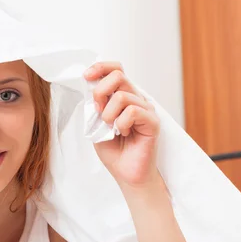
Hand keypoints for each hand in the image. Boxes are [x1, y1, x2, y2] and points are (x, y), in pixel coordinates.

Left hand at [85, 62, 160, 186]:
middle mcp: (136, 99)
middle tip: (99, 113)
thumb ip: (95, 106)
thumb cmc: (114, 151)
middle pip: (118, 76)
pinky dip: (121, 123)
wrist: (126, 174)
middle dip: (100, 93)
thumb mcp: (96, 124)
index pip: (116, 70)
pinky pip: (132, 111)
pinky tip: (124, 134)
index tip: (87, 76)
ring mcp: (146, 109)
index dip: (101, 67)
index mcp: (123, 97)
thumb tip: (89, 86)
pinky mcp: (152, 121)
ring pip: (123, 95)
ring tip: (112, 129)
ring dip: (109, 114)